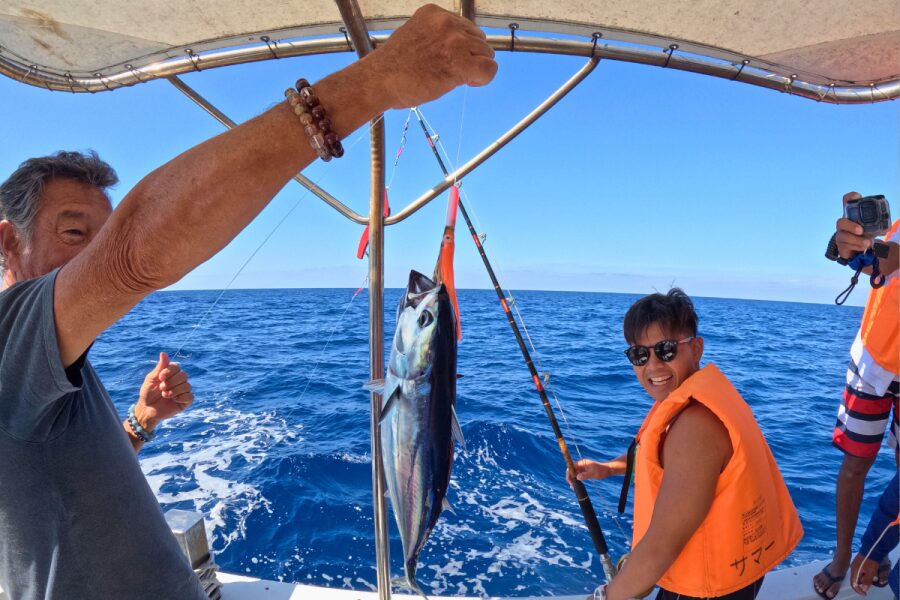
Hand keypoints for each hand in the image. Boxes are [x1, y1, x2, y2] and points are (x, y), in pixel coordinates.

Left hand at [135, 352, 193, 430]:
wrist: (147, 409)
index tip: (160, 377)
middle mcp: (179, 381)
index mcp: (171, 374)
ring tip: (164, 395)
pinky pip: (190, 396)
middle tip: (161, 388)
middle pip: (184, 375)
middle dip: (171, 382)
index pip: (177, 367)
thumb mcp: (151, 379)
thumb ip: (160, 367)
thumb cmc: (148, 393)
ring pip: (187, 385)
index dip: (169, 371)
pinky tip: (173, 400)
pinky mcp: (185, 401)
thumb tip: (163, 353)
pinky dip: (181, 398)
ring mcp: (183, 391)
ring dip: (174, 391)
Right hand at [367, 4, 496, 108]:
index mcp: (434, 13)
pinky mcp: (460, 62)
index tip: (449, 59)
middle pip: (479, 40)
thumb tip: (457, 49)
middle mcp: (446, 22)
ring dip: (475, 69)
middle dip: (470, 57)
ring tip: (454, 78)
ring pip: (487, 54)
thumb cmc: (392, 67)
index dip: (463, 47)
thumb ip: (436, 36)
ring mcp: (454, 41)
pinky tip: (468, 83)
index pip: (465, 27)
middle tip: (451, 72)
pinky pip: (489, 69)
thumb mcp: (414, 36)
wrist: (378, 81)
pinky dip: (483, 79)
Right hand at [566, 459, 613, 487]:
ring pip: (573, 473)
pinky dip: (576, 480)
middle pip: (571, 470)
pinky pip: (577, 475)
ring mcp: (582, 468)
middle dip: (570, 478)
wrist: (607, 470)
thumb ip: (585, 475)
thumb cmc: (602, 471)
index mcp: (582, 463)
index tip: (570, 481)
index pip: (571, 467)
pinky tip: (576, 485)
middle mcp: (581, 464)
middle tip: (572, 486)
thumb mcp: (594, 473)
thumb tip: (577, 477)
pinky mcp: (583, 471)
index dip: (569, 473)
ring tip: (573, 487)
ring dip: (572, 480)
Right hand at [836, 191, 873, 259]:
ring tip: (868, 243)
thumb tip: (885, 225)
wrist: (859, 247)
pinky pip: (847, 246)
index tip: (857, 197)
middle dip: (851, 226)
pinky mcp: (841, 245)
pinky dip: (857, 246)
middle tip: (861, 230)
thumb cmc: (866, 232)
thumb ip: (878, 222)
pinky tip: (863, 247)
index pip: (847, 200)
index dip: (851, 197)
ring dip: (857, 240)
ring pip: (844, 236)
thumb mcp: (872, 225)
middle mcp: (844, 223)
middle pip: (840, 222)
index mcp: (852, 213)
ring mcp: (841, 234)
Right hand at [849, 553, 878, 594]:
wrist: (872, 548)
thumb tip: (864, 589)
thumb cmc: (871, 560)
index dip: (858, 590)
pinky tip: (871, 572)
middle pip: (856, 580)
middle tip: (870, 584)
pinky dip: (866, 574)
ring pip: (859, 575)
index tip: (864, 593)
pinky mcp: (859, 562)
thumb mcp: (870, 572)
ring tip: (873, 576)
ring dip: (865, 578)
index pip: (853, 583)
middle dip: (863, 583)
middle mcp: (853, 568)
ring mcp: (855, 565)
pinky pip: (861, 571)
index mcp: (854, 571)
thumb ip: (867, 581)